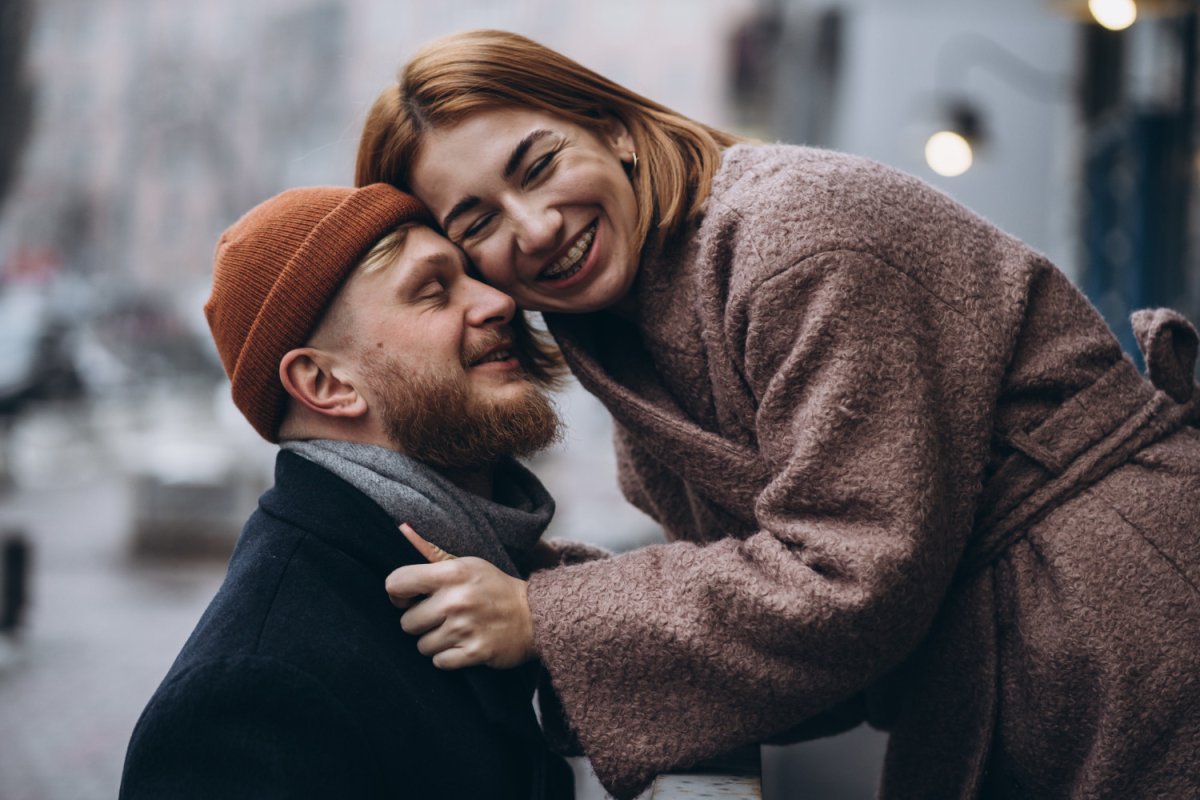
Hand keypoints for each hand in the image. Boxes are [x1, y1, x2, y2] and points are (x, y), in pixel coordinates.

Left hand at [385, 524, 535, 669]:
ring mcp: (465, 628)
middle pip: (406, 622)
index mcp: (452, 573)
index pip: (396, 583)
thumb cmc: (494, 587)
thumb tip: (401, 528)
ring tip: (454, 631)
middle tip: (441, 616)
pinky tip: (463, 644)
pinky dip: (448, 658)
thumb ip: (430, 550)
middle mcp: (456, 600)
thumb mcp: (466, 563)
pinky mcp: (474, 653)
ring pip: (422, 646)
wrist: (534, 615)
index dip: (398, 594)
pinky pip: (439, 663)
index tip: (411, 598)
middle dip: (420, 622)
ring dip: (435, 642)